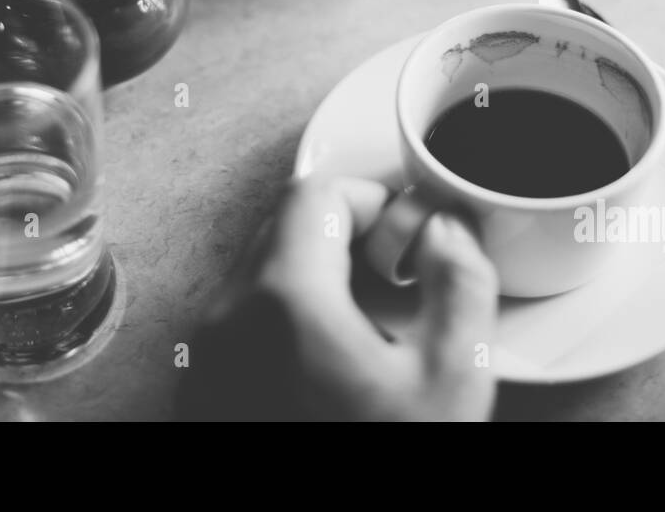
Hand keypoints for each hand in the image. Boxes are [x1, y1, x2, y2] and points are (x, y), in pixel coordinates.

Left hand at [178, 176, 498, 420]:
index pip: (316, 194)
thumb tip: (448, 232)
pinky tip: (334, 364)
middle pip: (281, 226)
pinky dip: (286, 315)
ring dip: (316, 272)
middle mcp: (226, 318)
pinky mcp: (201, 394)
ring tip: (372, 324)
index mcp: (284, 299)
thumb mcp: (452, 382)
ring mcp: (204, 359)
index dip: (372, 196)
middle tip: (397, 272)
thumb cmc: (386, 470)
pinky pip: (240, 320)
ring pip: (258, 272)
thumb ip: (462, 284)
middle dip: (345, 231)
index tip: (408, 228)